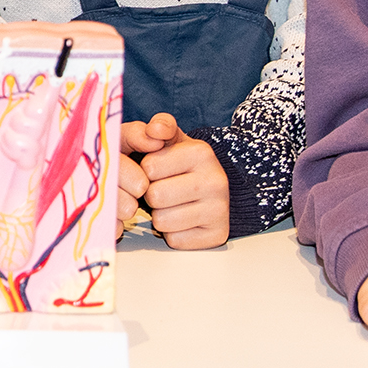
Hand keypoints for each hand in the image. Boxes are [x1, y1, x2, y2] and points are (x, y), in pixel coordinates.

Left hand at [122, 113, 226, 249]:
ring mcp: (220, 209)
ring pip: (162, 221)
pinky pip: (175, 240)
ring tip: (174, 205)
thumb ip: (157, 127)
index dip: (146, 171)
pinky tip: (184, 221)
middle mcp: (216, 180)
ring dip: (160, 216)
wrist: (211, 188)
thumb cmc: (180, 164)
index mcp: (201, 152)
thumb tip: (154, 130)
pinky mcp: (218, 235)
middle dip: (152, 195)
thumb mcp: (169, 139)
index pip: (149, 167)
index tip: (159, 170)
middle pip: (155, 196)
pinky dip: (174, 233)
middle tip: (166, 189)